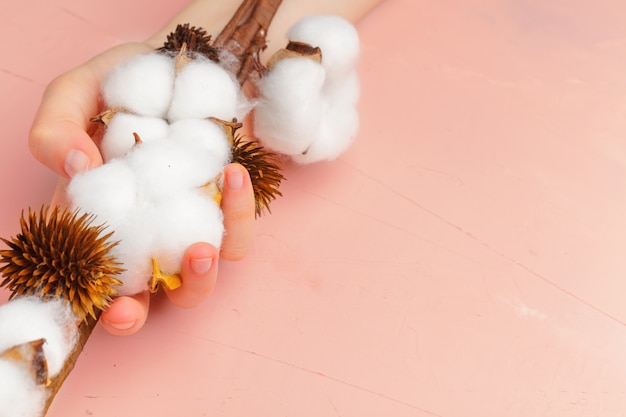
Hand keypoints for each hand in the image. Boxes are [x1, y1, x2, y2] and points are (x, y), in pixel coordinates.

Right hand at [30, 43, 255, 335]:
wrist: (187, 63)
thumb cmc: (126, 82)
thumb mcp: (77, 92)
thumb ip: (56, 129)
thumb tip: (76, 167)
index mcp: (93, 218)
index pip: (82, 273)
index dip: (83, 302)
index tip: (95, 306)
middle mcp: (139, 234)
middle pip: (135, 296)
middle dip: (131, 314)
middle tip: (128, 308)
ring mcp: (185, 227)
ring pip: (193, 282)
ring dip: (196, 278)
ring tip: (200, 250)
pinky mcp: (225, 215)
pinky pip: (236, 236)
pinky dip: (238, 214)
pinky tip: (232, 175)